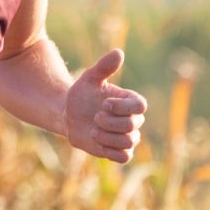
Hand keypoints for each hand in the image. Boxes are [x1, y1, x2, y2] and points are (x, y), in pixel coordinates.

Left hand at [65, 48, 146, 162]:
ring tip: (93, 129)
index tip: (104, 104)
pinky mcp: (119, 152)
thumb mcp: (89, 79)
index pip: (140, 106)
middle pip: (132, 126)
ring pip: (128, 142)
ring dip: (106, 136)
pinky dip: (109, 150)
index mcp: (130, 101)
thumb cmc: (81, 95)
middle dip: (108, 122)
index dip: (122, 107)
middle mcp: (133, 120)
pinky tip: (96, 140)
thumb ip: (104, 67)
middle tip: (94, 116)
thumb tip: (119, 52)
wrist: (69, 115)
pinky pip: (124, 157)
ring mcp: (128, 137)